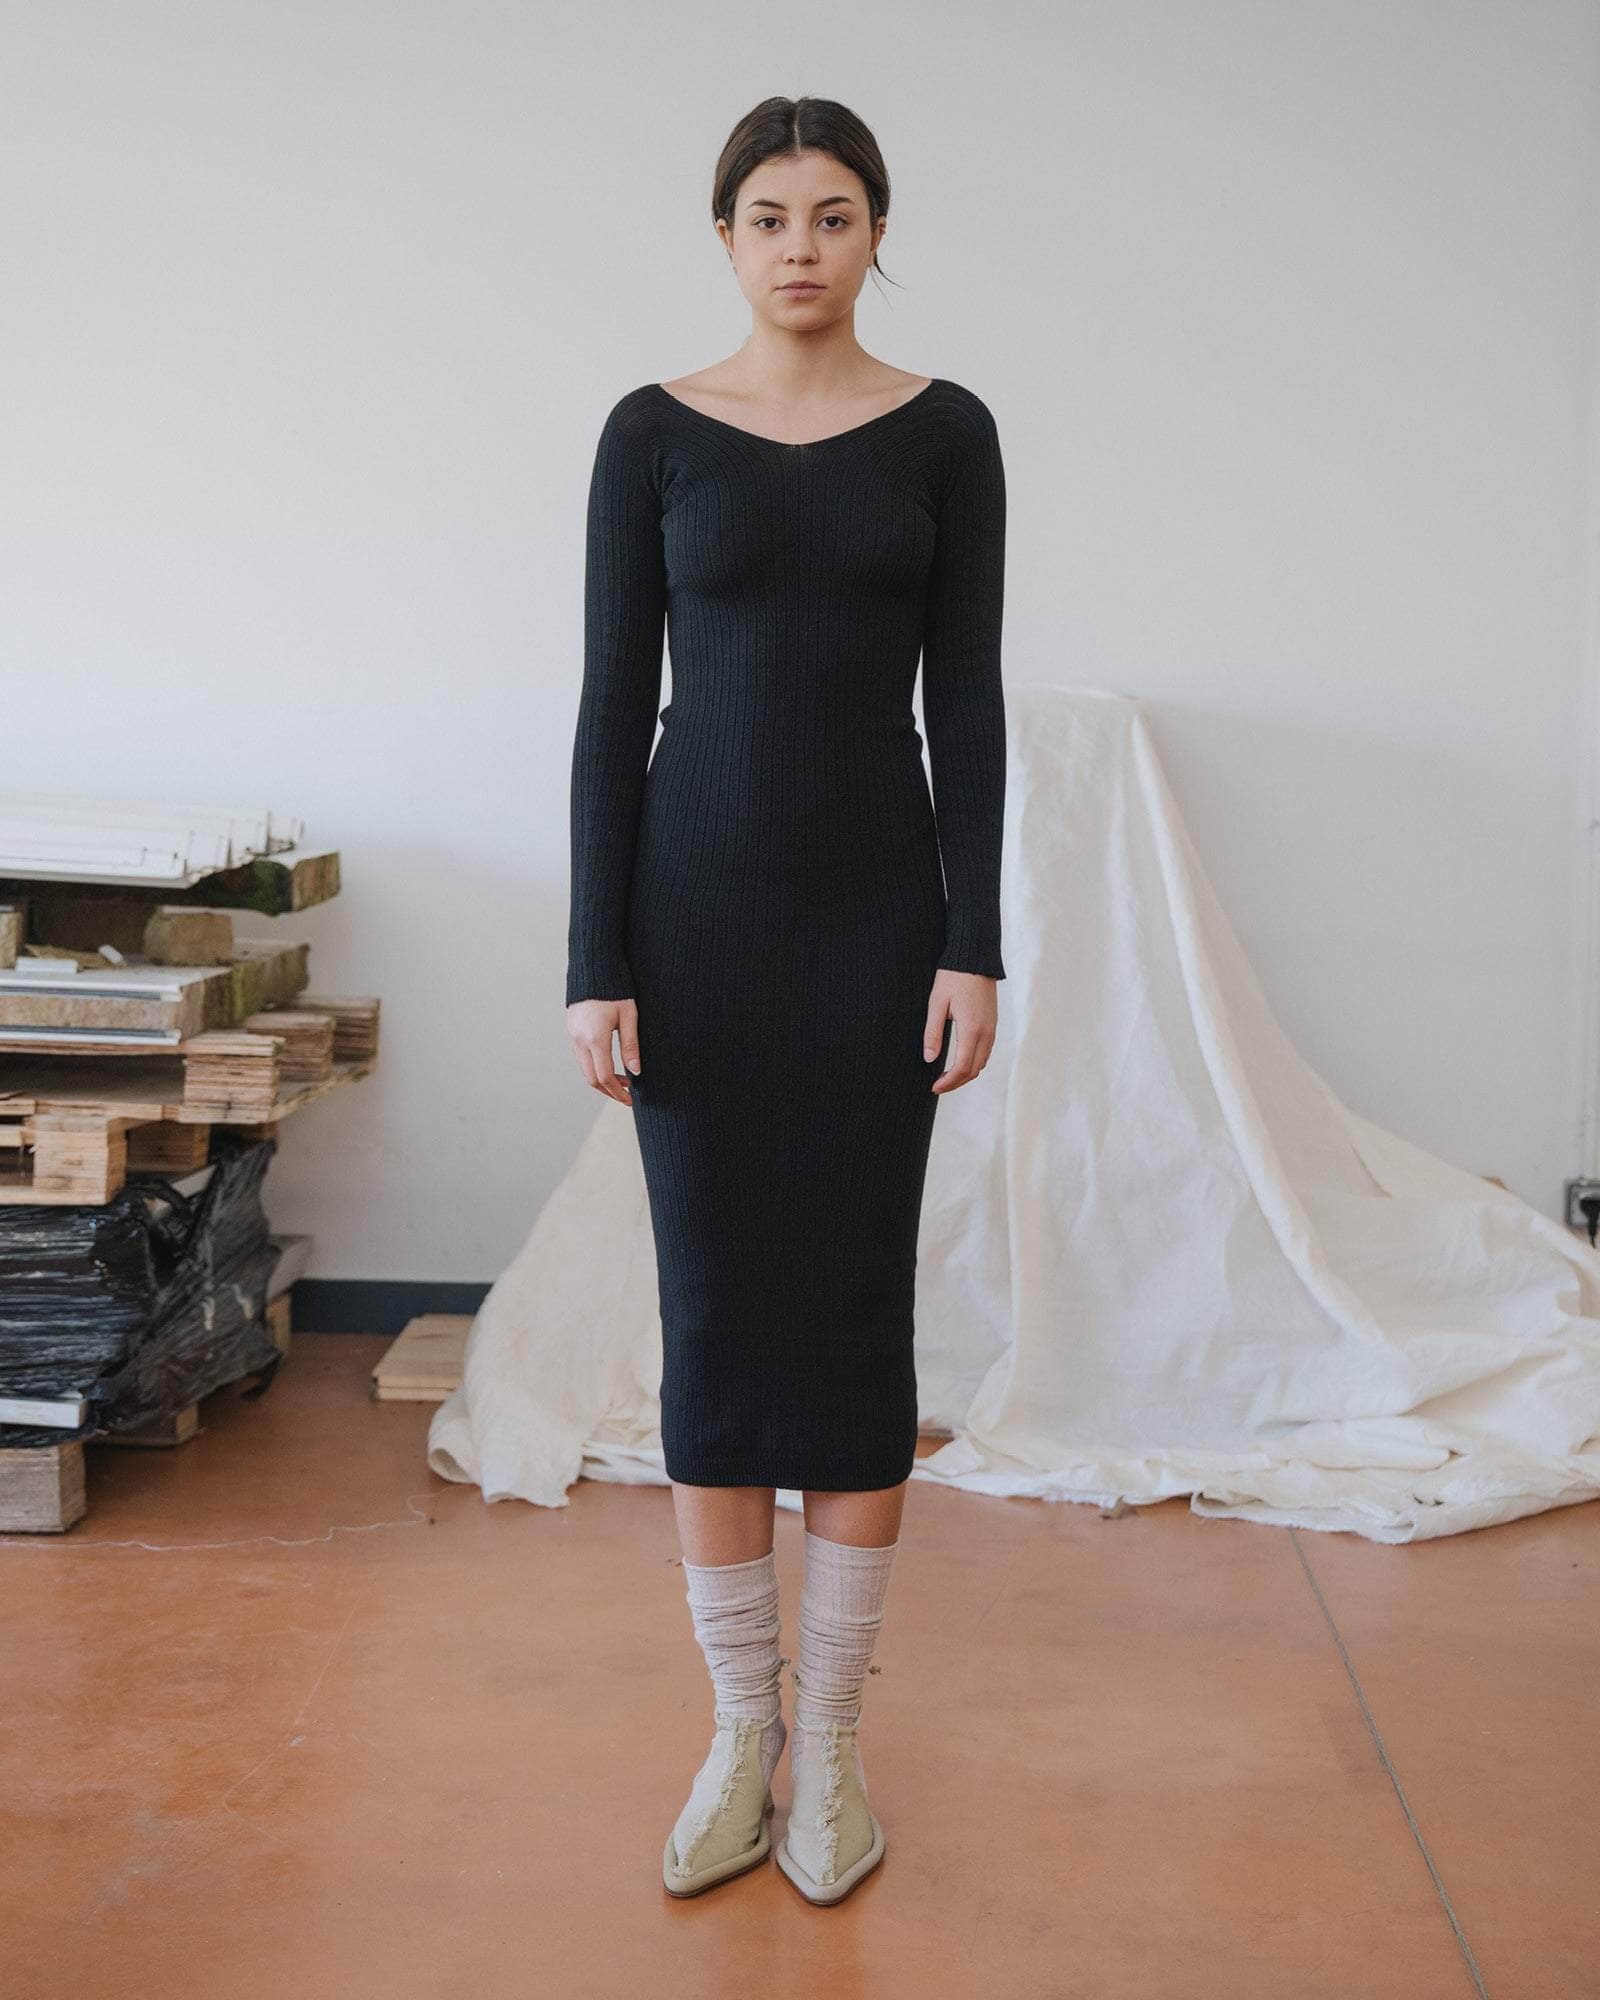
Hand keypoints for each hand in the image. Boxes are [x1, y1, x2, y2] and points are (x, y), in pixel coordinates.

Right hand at [567, 997, 640, 1104]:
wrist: (593, 968)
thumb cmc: (615, 989)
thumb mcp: (628, 1016)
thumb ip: (631, 1045)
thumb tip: (636, 1072)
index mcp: (594, 1038)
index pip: (604, 1076)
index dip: (617, 1091)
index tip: (630, 1099)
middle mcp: (579, 1040)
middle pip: (591, 1078)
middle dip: (609, 1090)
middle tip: (627, 1095)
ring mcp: (572, 1035)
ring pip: (584, 1069)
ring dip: (601, 1079)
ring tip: (622, 1080)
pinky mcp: (571, 1030)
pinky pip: (581, 1057)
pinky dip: (594, 1067)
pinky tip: (609, 1064)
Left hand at [924, 969, 997, 1093]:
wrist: (975, 958)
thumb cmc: (953, 977)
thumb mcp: (936, 1004)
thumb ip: (933, 1033)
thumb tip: (929, 1059)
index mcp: (972, 1029)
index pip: (962, 1067)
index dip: (948, 1082)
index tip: (934, 1087)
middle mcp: (986, 1032)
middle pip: (975, 1070)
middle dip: (957, 1082)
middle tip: (938, 1086)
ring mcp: (992, 1028)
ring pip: (982, 1062)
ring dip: (966, 1073)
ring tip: (946, 1076)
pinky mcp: (993, 1023)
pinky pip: (986, 1051)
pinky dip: (974, 1062)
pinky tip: (960, 1060)